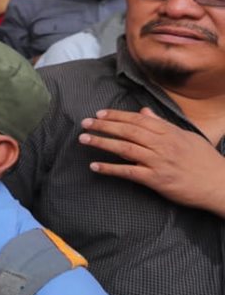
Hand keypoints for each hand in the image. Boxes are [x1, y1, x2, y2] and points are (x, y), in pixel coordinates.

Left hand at [80, 107, 224, 214]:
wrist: (220, 184)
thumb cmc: (204, 160)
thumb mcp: (186, 136)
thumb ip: (162, 124)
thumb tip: (143, 110)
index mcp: (169, 132)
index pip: (137, 120)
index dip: (116, 115)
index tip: (99, 113)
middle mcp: (162, 144)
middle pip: (127, 131)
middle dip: (103, 125)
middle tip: (85, 122)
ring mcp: (158, 162)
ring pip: (125, 148)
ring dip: (101, 142)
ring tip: (83, 139)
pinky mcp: (156, 180)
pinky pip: (128, 172)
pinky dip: (110, 168)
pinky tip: (95, 166)